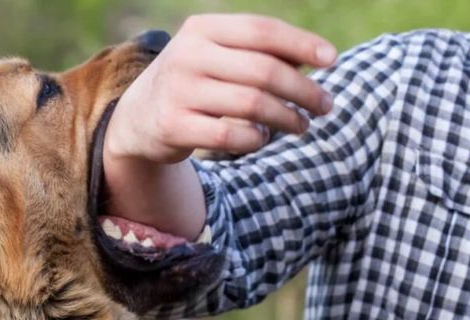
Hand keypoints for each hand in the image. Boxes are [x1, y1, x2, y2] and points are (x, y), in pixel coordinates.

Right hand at [103, 14, 336, 238]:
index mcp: (202, 29)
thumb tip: (319, 58)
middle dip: (303, 90)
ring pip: (252, 105)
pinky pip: (232, 136)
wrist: (138, 117)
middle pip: (263, 71)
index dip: (302, 44)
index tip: (332, 61)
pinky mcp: (173, 126)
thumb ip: (259, 52)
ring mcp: (178, 91)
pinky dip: (256, 139)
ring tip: (301, 125)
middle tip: (325, 106)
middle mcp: (187, 56)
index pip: (262, 31)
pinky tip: (262, 138)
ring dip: (287, 118)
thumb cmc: (194, 82)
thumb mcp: (217, 56)